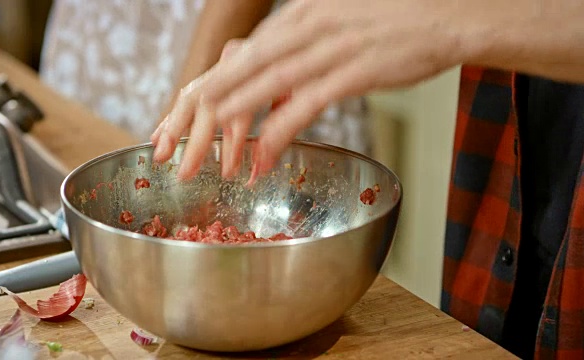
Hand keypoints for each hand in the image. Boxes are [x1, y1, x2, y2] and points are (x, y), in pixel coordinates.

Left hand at [152, 0, 465, 180]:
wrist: (446, 15)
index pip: (237, 55)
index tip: (178, 115)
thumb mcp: (335, 30)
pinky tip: (259, 157)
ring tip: (200, 154)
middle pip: (237, 69)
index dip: (203, 88)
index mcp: (296, 17)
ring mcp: (327, 47)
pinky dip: (277, 133)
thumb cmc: (392, 25)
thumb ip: (301, 59)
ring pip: (262, 85)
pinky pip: (303, 104)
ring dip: (229, 123)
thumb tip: (277, 95)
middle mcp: (304, 27)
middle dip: (199, 108)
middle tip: (169, 142)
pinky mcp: (353, 70)